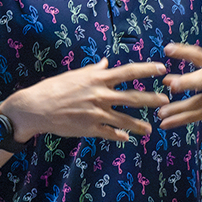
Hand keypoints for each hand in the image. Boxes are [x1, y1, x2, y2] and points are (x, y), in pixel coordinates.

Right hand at [4, 57, 169, 141]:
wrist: (36, 108)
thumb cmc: (53, 88)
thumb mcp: (74, 75)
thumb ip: (93, 70)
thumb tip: (106, 63)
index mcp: (97, 79)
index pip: (127, 72)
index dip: (146, 70)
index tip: (161, 69)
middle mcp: (100, 95)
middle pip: (132, 98)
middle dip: (151, 99)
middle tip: (166, 100)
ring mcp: (96, 114)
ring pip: (124, 120)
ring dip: (139, 125)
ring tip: (150, 129)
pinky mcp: (89, 129)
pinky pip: (109, 133)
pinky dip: (119, 136)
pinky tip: (127, 138)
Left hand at [158, 43, 201, 129]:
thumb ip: (192, 73)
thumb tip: (165, 80)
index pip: (201, 55)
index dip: (185, 52)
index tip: (167, 49)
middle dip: (190, 82)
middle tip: (173, 85)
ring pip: (199, 103)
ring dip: (179, 109)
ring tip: (161, 112)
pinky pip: (198, 116)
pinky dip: (181, 120)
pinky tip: (166, 123)